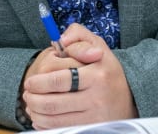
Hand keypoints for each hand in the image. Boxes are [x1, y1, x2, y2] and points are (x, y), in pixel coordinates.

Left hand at [22, 23, 136, 129]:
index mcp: (97, 75)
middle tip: (27, 93)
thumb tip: (60, 40)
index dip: (38, 82)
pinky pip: (61, 130)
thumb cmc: (107, 69)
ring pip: (54, 119)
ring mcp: (94, 116)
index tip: (29, 81)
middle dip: (33, 99)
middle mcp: (97, 97)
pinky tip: (40, 117)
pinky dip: (45, 125)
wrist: (130, 97)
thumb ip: (78, 34)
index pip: (59, 80)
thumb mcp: (98, 45)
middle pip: (53, 103)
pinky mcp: (91, 128)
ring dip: (36, 113)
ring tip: (31, 104)